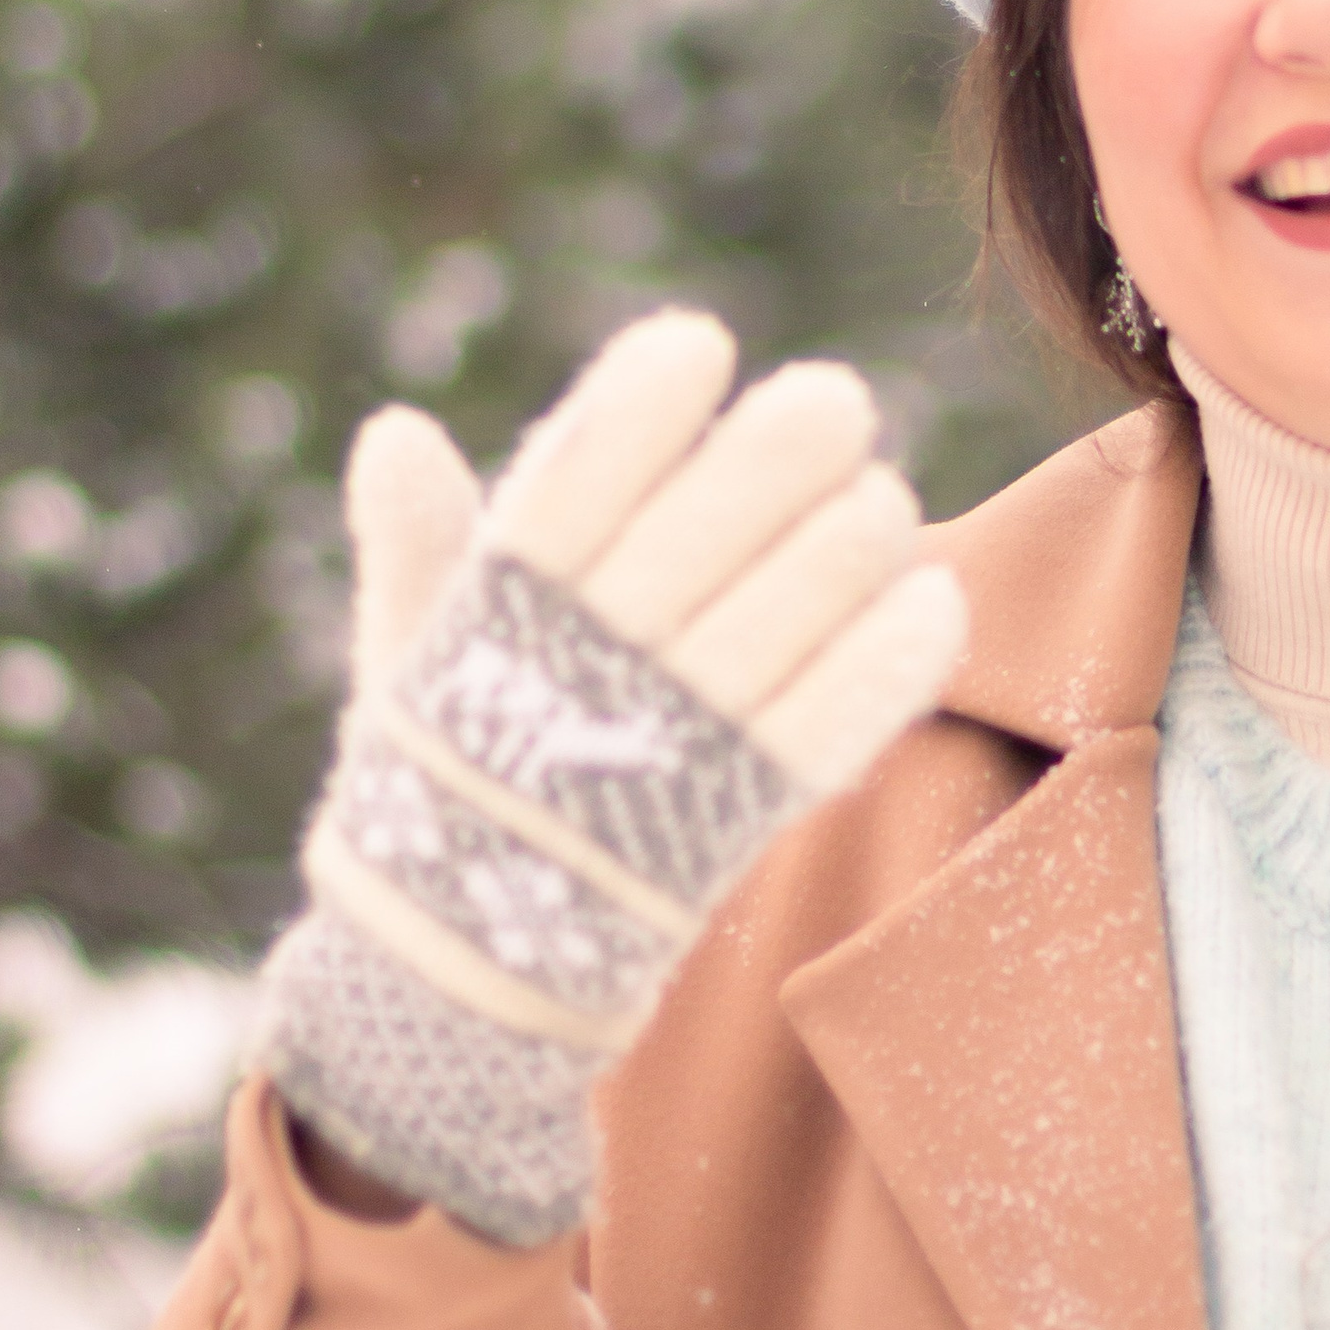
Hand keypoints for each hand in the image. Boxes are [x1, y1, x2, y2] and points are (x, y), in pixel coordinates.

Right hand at [254, 311, 966, 1240]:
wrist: (460, 986)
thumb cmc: (441, 790)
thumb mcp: (404, 668)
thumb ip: (417, 550)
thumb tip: (394, 431)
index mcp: (493, 629)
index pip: (565, 495)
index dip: (633, 414)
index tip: (693, 343)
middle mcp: (583, 686)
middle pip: (693, 549)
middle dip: (769, 467)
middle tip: (834, 401)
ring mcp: (666, 758)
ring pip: (774, 631)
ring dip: (843, 553)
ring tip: (884, 497)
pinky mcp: (737, 822)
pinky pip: (827, 734)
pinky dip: (886, 668)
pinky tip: (935, 599)